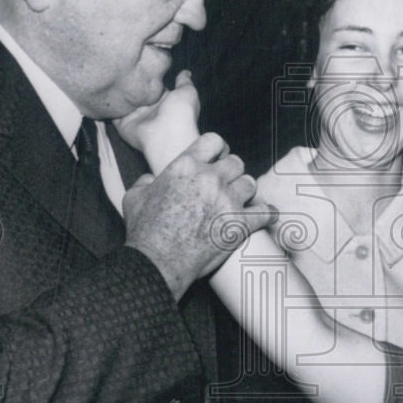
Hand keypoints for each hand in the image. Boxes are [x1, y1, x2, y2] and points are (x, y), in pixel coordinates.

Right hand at [113, 70, 199, 172]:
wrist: (167, 136)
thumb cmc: (181, 113)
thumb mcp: (187, 92)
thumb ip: (184, 81)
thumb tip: (185, 72)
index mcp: (166, 100)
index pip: (155, 85)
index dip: (149, 74)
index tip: (141, 61)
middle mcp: (150, 109)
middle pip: (138, 92)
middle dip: (131, 81)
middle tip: (122, 64)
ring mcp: (136, 116)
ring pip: (124, 101)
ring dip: (117, 91)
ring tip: (108, 73)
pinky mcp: (122, 124)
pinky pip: (112, 113)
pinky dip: (107, 105)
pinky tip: (102, 91)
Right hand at [123, 132, 275, 298]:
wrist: (157, 262)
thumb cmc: (144, 231)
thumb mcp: (134, 197)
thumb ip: (145, 181)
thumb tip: (150, 179)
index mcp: (186, 166)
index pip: (214, 141)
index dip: (218, 149)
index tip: (218, 157)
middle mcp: (210, 178)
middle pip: (236, 163)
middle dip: (232, 172)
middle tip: (227, 183)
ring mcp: (227, 200)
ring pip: (250, 183)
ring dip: (245, 191)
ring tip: (240, 199)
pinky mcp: (239, 224)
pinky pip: (264, 212)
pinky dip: (268, 214)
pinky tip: (268, 214)